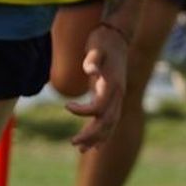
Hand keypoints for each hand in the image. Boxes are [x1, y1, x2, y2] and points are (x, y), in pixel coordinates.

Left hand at [67, 24, 129, 149]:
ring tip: (81, 149)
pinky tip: (95, 143)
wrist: (117, 36)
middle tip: (73, 143)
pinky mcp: (114, 97)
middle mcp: (119, 93)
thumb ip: (93, 59)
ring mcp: (119, 96)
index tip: (67, 106)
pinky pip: (111, 120)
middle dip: (91, 135)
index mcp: (113, 84)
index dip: (83, 111)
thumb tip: (91, 69)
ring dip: (97, 138)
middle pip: (108, 121)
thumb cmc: (103, 41)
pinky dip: (103, 133)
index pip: (100, 107)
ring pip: (111, 124)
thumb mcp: (95, 47)